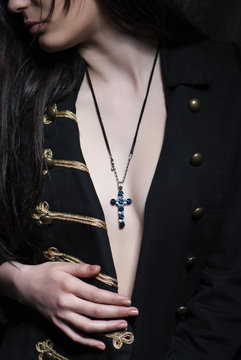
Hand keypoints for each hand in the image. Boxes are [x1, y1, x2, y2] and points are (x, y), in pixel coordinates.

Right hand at [14, 262, 137, 349]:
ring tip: (122, 325)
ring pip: (87, 326)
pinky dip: (87, 342)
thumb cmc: (45, 273)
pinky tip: (101, 345)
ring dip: (106, 327)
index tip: (127, 300)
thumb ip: (81, 269)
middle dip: (116, 313)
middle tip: (133, 312)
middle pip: (95, 311)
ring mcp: (62, 316)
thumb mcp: (62, 266)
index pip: (95, 295)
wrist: (24, 286)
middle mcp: (66, 303)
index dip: (113, 299)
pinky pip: (74, 336)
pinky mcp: (58, 324)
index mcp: (69, 286)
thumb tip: (99, 268)